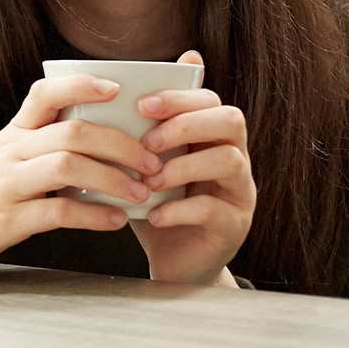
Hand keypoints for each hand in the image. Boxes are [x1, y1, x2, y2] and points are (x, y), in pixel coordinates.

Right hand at [0, 73, 161, 274]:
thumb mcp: (12, 152)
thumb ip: (50, 139)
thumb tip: (114, 133)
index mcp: (16, 130)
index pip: (45, 94)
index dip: (81, 86)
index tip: (117, 90)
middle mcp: (12, 150)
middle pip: (71, 133)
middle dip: (120, 145)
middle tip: (152, 161)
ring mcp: (10, 183)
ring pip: (67, 168)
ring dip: (112, 179)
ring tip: (141, 193)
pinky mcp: (11, 218)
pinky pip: (58, 211)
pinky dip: (93, 216)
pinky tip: (116, 220)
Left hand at [129, 50, 256, 285]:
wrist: (169, 259)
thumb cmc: (153, 202)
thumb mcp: (142, 164)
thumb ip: (135, 132)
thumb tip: (108, 88)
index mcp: (212, 137)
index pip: (210, 100)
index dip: (179, 98)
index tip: (141, 105)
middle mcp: (235, 158)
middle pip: (231, 120)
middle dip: (185, 125)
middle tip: (147, 143)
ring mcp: (239, 192)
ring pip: (229, 161)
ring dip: (182, 167)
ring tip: (148, 182)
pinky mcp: (234, 226)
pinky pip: (215, 209)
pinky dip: (179, 210)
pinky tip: (153, 215)